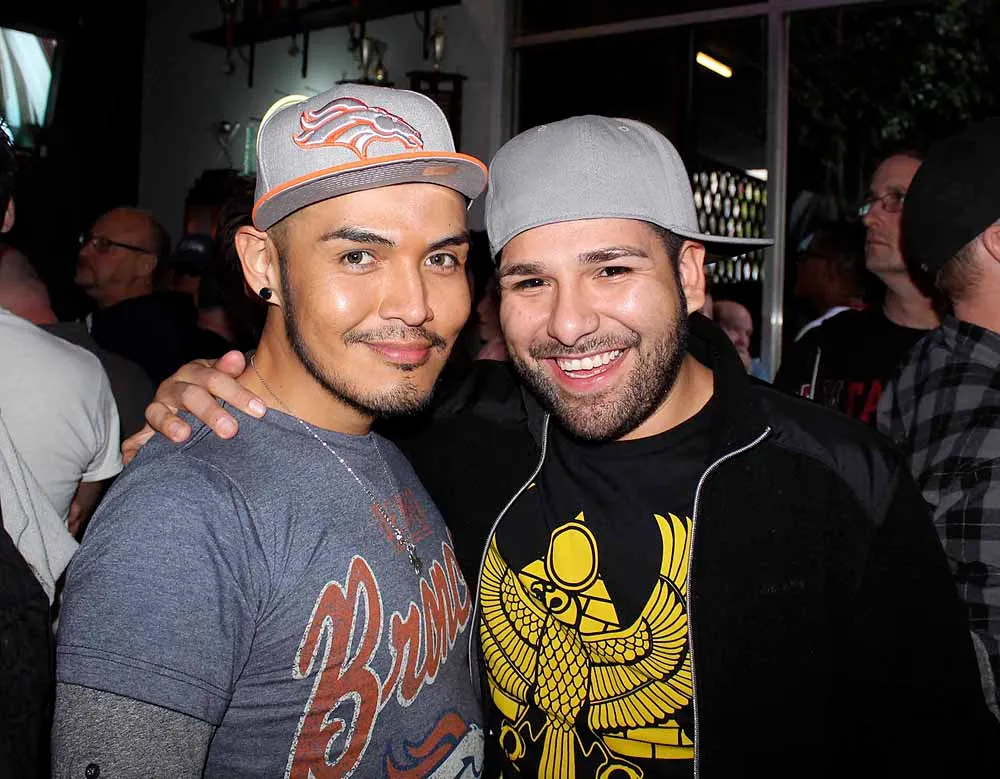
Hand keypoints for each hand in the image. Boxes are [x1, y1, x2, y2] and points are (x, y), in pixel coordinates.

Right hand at [122, 351, 265, 463]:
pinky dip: (134, 449)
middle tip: (231, 431)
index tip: (260, 410)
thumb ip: (230, 371)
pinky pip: (135, 439)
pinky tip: (134, 458)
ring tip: (183, 436)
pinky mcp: (145, 430)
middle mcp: (174, 387)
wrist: (186, 400)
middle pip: (191, 396)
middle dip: (211, 412)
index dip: (237, 394)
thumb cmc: (213, 391)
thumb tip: (238, 357)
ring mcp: (157, 407)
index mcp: (195, 373)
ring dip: (170, 424)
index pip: (216, 379)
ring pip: (159, 412)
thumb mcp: (222, 378)